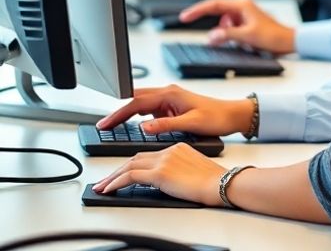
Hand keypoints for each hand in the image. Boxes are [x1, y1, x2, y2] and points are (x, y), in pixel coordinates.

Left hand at [93, 143, 226, 205]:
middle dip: (118, 170)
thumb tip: (169, 180)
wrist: (222, 183)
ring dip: (112, 177)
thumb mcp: (195, 168)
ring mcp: (163, 160)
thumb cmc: (215, 180)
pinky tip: (109, 189)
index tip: (123, 173)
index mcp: (178, 147)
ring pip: (129, 165)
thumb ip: (179, 169)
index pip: (148, 155)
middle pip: (135, 158)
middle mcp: (169, 150)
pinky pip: (130, 177)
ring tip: (102, 186)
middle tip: (106, 180)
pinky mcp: (159, 173)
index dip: (132, 164)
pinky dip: (116, 182)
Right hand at [97, 84, 255, 137]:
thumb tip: (144, 126)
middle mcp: (168, 93)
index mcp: (171, 94)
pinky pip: (149, 109)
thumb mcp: (192, 123)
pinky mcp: (172, 106)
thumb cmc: (218, 117)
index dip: (118, 114)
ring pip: (140, 105)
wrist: (234, 115)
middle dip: (117, 112)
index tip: (105, 123)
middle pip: (134, 101)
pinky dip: (136, 116)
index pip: (136, 103)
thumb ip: (167, 125)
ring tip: (110, 126)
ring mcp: (169, 99)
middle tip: (102, 125)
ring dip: (125, 114)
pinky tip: (130, 123)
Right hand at [180, 0, 295, 53]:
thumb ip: (228, 35)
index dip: (197, 10)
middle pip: (216, 10)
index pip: (214, 4)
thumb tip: (211, 36)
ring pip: (223, 20)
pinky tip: (237, 40)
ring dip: (221, 30)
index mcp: (242, 5)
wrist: (289, 41)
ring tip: (234, 39)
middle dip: (203, 17)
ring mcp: (244, 14)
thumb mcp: (248, 36)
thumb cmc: (273, 36)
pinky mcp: (246, 22)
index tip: (184, 16)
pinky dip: (228, 33)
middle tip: (186, 21)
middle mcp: (242, 7)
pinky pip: (230, 26)